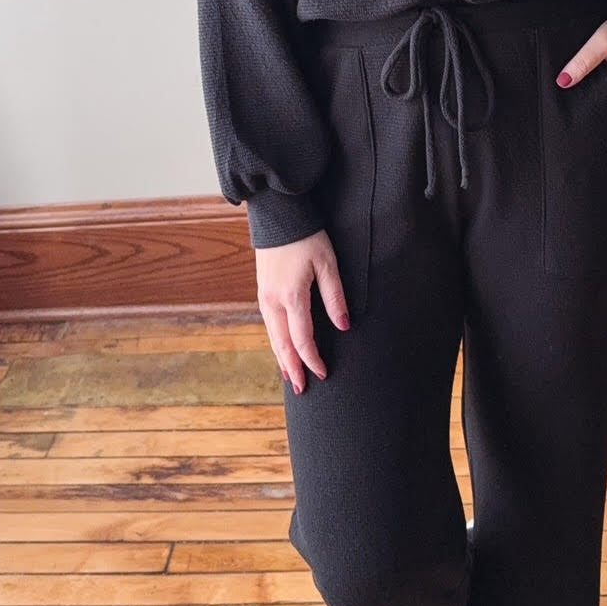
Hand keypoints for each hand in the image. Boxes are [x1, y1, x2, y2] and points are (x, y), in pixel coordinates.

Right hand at [255, 228, 350, 394]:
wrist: (278, 216)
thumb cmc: (306, 236)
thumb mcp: (327, 263)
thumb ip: (335, 297)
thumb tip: (343, 326)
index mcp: (291, 297)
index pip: (302, 339)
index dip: (313, 359)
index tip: (323, 374)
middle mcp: (273, 301)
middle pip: (282, 344)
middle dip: (292, 368)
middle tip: (302, 389)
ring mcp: (264, 296)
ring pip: (272, 336)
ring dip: (281, 358)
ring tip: (290, 376)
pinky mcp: (262, 290)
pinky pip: (268, 324)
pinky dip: (275, 341)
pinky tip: (280, 347)